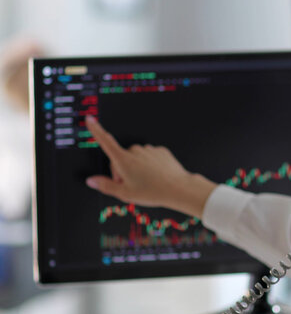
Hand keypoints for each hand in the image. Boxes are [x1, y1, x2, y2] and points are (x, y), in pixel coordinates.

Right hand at [84, 115, 216, 217]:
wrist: (178, 188)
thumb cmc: (152, 192)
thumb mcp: (125, 194)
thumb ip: (105, 185)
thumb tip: (91, 180)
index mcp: (124, 160)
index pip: (105, 141)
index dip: (96, 130)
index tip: (90, 119)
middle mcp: (136, 151)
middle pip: (121, 158)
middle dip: (122, 170)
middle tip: (131, 185)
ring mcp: (149, 150)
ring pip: (136, 158)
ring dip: (137, 167)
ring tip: (146, 182)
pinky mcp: (161, 151)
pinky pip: (150, 157)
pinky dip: (150, 165)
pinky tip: (156, 176)